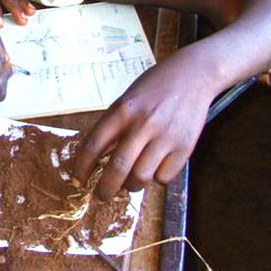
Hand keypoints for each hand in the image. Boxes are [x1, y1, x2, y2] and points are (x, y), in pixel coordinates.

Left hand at [73, 54, 214, 200]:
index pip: (93, 146)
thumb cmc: (155, 87)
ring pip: (141, 178)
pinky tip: (155, 168)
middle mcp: (143, 124)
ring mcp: (165, 137)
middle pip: (117, 169)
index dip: (81, 168)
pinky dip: (156, 179)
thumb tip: (96, 159)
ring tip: (129, 182)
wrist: (193, 75)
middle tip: (100, 196)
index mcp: (122, 111)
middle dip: (105, 189)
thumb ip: (114, 126)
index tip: (77, 180)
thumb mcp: (127, 98)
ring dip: (131, 186)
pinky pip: (164, 177)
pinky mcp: (185, 147)